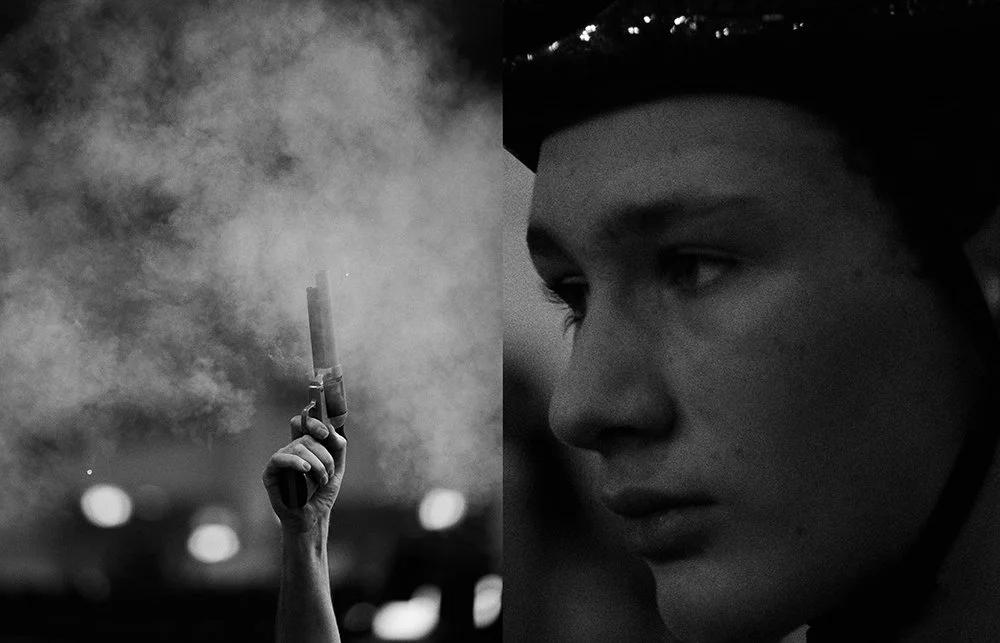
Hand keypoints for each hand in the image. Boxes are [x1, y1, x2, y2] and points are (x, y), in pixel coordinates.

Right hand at [262, 415, 346, 533]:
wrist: (313, 517)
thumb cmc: (322, 493)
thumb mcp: (336, 467)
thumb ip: (337, 447)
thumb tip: (330, 430)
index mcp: (305, 447)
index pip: (303, 424)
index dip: (313, 423)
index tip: (326, 433)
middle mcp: (290, 451)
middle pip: (306, 437)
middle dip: (324, 455)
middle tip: (328, 473)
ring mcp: (280, 461)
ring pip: (298, 447)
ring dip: (317, 464)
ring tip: (321, 480)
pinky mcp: (270, 473)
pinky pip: (279, 458)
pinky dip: (295, 462)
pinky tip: (306, 470)